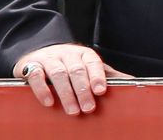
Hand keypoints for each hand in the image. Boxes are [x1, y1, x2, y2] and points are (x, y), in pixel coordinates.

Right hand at [13, 43, 131, 114]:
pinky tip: (49, 102)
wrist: (38, 52)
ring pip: (58, 73)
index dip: (97, 76)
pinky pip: (35, 75)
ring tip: (73, 111)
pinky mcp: (31, 65)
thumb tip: (132, 83)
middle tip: (89, 108)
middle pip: (76, 70)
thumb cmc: (69, 64)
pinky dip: (42, 89)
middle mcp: (66, 54)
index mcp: (83, 54)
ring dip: (66, 93)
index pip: (92, 62)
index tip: (101, 91)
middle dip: (83, 90)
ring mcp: (49, 58)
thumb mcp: (88, 67)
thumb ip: (107, 75)